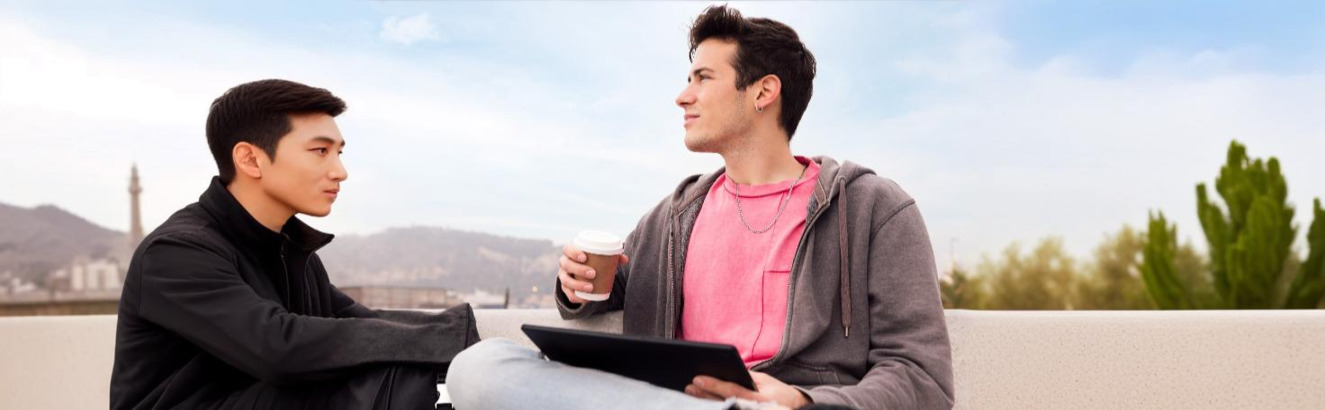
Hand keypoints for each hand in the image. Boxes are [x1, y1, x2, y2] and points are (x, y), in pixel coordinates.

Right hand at [558, 244, 628, 303]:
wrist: (583, 274)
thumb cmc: (592, 262)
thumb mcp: (600, 258)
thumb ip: (612, 257)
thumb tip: (625, 259)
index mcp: (570, 253)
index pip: (567, 249)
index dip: (573, 252)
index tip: (584, 257)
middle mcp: (564, 264)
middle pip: (566, 265)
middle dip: (578, 269)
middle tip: (593, 273)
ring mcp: (564, 277)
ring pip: (565, 281)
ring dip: (577, 284)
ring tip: (590, 287)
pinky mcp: (566, 289)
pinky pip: (568, 295)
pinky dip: (577, 297)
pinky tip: (585, 299)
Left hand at [684, 372, 808, 408]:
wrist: (795, 408)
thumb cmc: (778, 392)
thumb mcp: (765, 381)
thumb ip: (746, 377)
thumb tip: (725, 370)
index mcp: (759, 397)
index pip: (732, 390)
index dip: (714, 385)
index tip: (697, 379)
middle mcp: (753, 408)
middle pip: (723, 401)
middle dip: (704, 394)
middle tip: (688, 386)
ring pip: (724, 409)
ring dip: (705, 402)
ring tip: (691, 393)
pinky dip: (716, 406)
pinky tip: (702, 402)